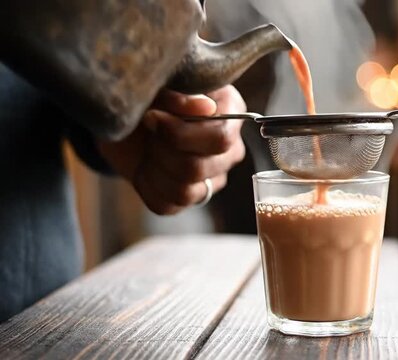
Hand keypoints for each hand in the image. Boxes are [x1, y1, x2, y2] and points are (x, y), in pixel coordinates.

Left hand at [98, 85, 245, 214]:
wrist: (131, 114)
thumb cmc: (153, 93)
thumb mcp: (161, 84)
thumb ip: (182, 94)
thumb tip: (205, 107)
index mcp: (232, 113)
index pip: (220, 140)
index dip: (180, 133)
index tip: (152, 115)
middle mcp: (230, 149)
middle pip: (198, 168)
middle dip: (160, 150)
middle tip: (147, 129)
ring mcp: (214, 176)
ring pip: (184, 191)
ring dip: (154, 168)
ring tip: (147, 147)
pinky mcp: (192, 196)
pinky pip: (168, 205)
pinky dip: (147, 185)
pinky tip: (144, 165)